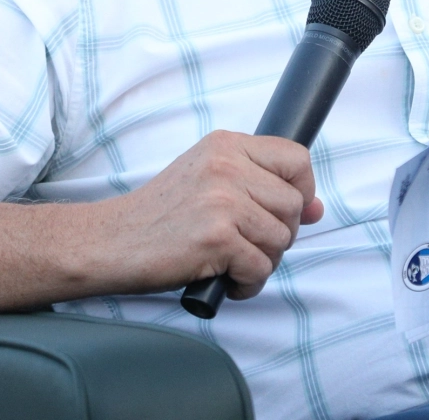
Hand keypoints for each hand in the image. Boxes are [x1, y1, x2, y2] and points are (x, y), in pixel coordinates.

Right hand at [102, 130, 322, 299]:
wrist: (111, 241)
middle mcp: (226, 165)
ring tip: (233, 262)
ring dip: (263, 261)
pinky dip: (248, 283)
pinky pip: (260, 267)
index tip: (286, 210)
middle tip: (247, 244)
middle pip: (293, 205)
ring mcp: (221, 200)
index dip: (302, 189)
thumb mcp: (211, 182)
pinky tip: (226, 278)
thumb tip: (317, 209)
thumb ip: (262, 187)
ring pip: (281, 239)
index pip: (297, 158)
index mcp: (226, 145)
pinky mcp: (216, 237)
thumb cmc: (160, 216)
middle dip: (279, 234)